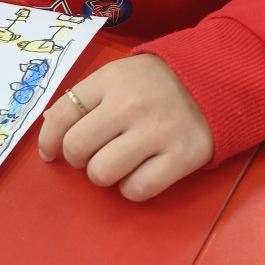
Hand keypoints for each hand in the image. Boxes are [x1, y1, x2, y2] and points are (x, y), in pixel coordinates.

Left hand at [38, 54, 213, 200]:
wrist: (216, 79)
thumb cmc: (157, 81)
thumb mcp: (118, 75)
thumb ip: (86, 98)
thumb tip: (50, 128)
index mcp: (110, 80)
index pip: (61, 115)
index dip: (48, 140)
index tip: (50, 153)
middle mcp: (130, 105)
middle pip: (77, 148)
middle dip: (76, 159)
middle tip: (89, 156)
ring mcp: (157, 132)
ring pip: (102, 173)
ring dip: (102, 176)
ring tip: (115, 164)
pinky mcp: (182, 157)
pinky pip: (137, 190)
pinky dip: (130, 189)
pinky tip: (137, 174)